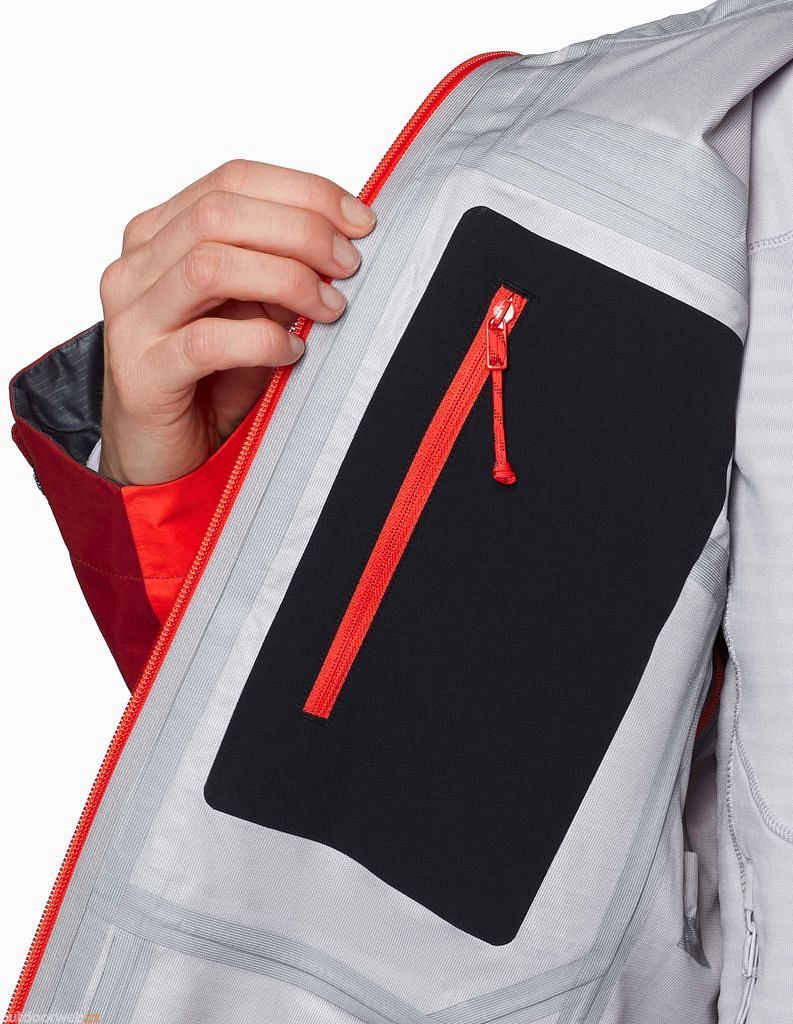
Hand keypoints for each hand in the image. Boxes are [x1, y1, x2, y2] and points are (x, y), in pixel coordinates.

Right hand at [98, 159, 375, 484]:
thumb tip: (343, 244)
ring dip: (286, 280)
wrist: (158, 453)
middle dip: (302, 231)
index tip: (360, 221)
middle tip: (349, 266)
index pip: (232, 180)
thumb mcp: (251, 312)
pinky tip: (292, 354)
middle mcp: (136, 267)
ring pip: (210, 266)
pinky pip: (208, 341)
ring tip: (328, 309)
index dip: (304, 191)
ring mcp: (132, 319)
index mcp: (159, 234)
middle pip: (221, 212)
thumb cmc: (209, 380)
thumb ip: (279, 272)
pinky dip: (263, 341)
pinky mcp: (141, 373)